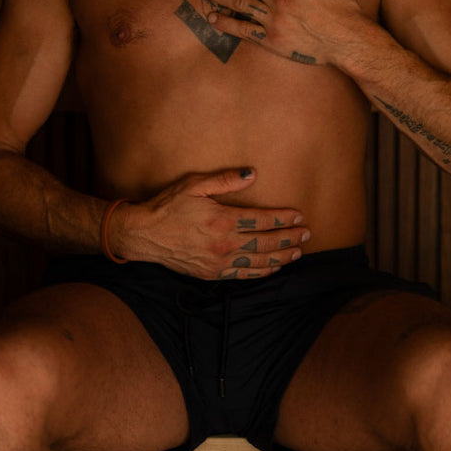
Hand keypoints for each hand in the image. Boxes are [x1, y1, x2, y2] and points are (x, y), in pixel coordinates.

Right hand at [113, 167, 309, 279]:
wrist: (143, 235)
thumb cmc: (167, 207)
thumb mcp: (194, 185)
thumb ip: (225, 180)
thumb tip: (252, 174)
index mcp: (223, 220)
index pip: (262, 219)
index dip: (283, 218)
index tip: (299, 216)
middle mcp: (225, 243)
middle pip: (266, 242)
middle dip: (289, 238)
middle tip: (306, 234)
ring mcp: (219, 262)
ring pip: (259, 262)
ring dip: (281, 257)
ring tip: (298, 252)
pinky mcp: (212, 274)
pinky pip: (244, 276)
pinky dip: (262, 272)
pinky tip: (274, 268)